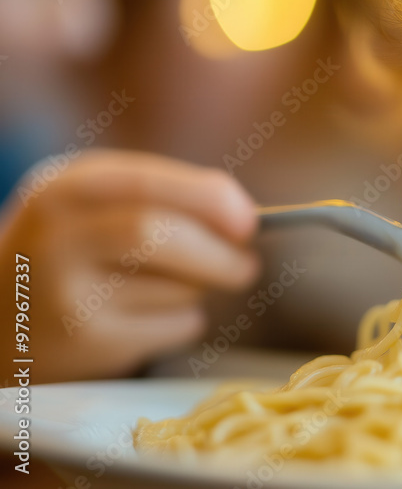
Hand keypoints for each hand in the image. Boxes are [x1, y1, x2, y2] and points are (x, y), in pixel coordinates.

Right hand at [0, 149, 258, 382]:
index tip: (248, 220)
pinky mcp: (89, 346)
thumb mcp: (100, 203)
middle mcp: (57, 240)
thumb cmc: (80, 249)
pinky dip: (184, 321)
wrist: (6, 320)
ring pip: (178, 287)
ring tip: (162, 285)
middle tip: (245, 266)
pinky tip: (146, 317)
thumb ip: (166, 196)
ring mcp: (68, 297)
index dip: (208, 199)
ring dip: (197, 288)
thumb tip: (245, 219)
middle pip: (157, 236)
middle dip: (218, 253)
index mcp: (64, 189)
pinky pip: (175, 327)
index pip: (145, 184)